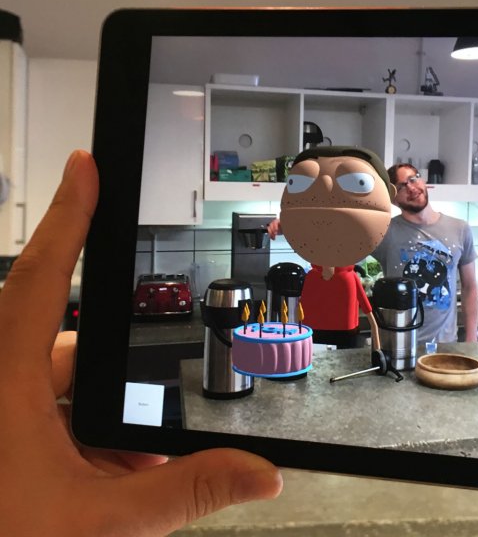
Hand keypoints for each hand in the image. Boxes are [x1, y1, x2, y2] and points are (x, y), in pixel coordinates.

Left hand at [0, 151, 282, 535]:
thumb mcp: (100, 524)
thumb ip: (188, 494)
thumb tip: (260, 473)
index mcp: (3, 389)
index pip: (38, 280)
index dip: (67, 219)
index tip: (86, 168)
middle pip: (71, 349)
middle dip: (119, 386)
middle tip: (130, 448)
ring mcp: (1, 408)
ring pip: (63, 387)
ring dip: (102, 426)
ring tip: (116, 476)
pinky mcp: (7, 428)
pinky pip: (51, 413)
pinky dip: (84, 440)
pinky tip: (101, 479)